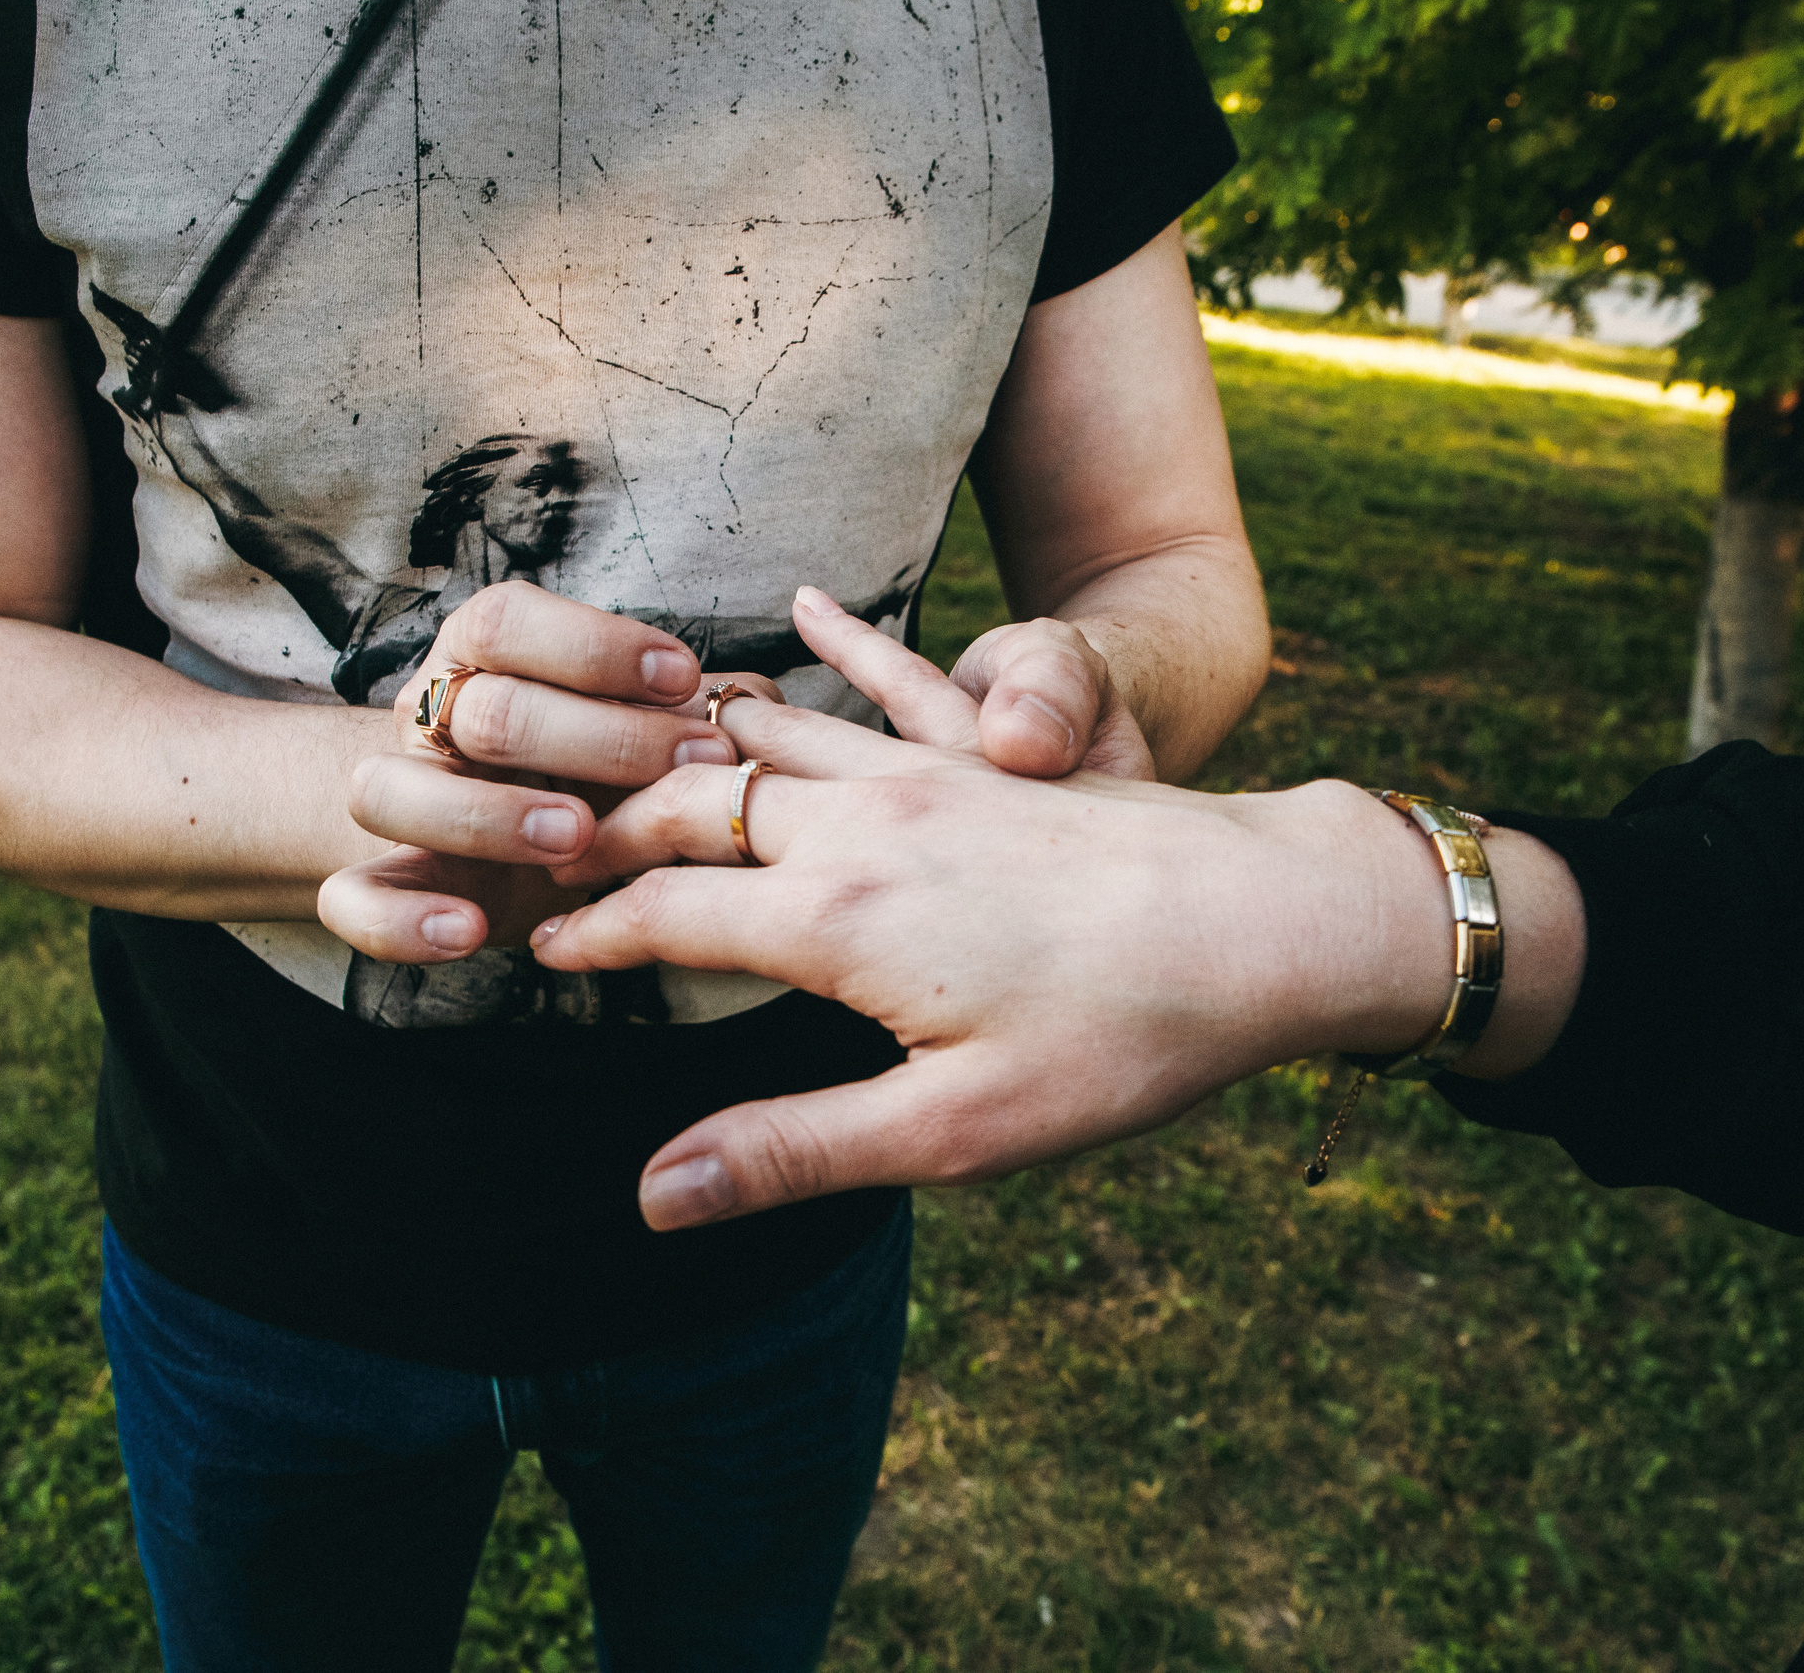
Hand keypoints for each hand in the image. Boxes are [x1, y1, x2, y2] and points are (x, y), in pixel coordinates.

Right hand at [318, 581, 780, 958]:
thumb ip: (692, 708)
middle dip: (590, 739)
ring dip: (490, 816)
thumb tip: (757, 706)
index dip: (595, 647)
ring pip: (390, 792)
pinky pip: (350, 900)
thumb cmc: (600, 763)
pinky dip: (401, 921)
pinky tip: (467, 932)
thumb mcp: (647, 724)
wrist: (512, 835)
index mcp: (486, 655)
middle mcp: (431, 716)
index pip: (509, 621)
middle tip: (680, 770)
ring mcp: (400, 797)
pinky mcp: (389, 884)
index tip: (684, 679)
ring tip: (576, 839)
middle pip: (483, 710)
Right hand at [536, 589, 1584, 1231]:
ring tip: (620, 731)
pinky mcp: (996, 751)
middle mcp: (862, 825)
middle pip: (698, 807)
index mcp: (834, 922)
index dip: (590, 933)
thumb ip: (791, 1152)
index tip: (533, 944)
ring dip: (690, 735)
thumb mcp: (951, 1131)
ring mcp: (931, 773)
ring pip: (775, 732)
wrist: (1270, 924)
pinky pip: (900, 675)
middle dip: (610, 822)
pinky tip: (802, 604)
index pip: (668, 917)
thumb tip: (652, 1198)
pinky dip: (841, 640)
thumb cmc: (1120, 1043)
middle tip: (542, 832)